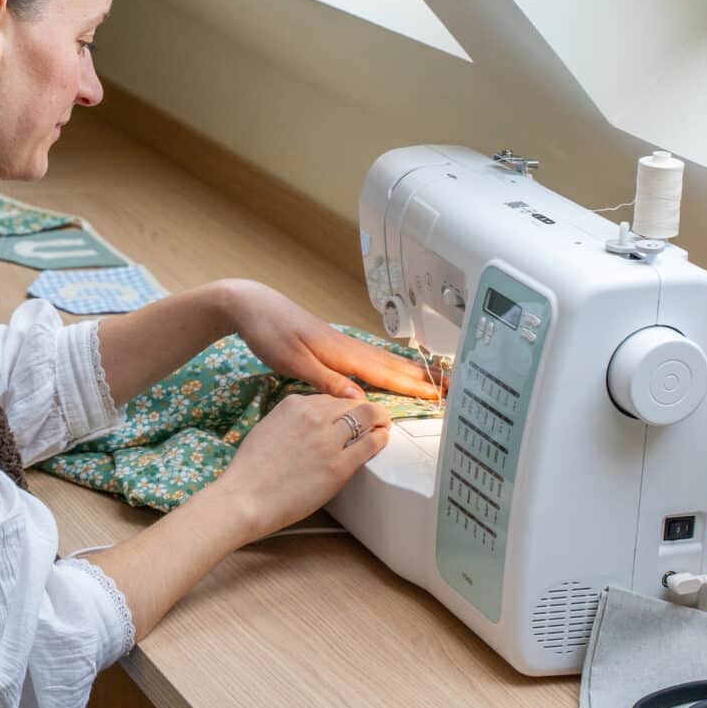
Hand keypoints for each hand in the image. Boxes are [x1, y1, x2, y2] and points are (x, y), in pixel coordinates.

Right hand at [208, 394, 391, 537]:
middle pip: (351, 403)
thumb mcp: (267, 428)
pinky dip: (381, 438)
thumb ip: (291, 420)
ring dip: (379, 419)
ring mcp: (327, 440)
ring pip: (367, 417)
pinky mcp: (339, 465)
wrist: (245, 497)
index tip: (349, 412)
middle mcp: (313, 416)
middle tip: (374, 417)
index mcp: (293, 404)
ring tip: (383, 425)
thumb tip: (310, 423)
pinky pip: (371, 443)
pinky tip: (382, 439)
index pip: (329, 397)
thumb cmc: (250, 471)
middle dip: (365, 409)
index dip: (343, 406)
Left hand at [220, 280, 444, 400]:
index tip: (441, 396)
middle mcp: (348, 347)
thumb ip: (327, 381)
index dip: (415, 387)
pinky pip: (371, 360)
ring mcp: (342, 345)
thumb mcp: (293, 361)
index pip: (386, 374)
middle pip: (394, 366)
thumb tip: (360, 402)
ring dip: (412, 372)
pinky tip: (394, 372)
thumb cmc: (269, 332)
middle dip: (424, 378)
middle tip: (456, 389)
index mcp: (342, 353)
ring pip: (385, 362)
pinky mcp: (333, 346)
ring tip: (436, 382)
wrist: (251, 305)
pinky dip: (391, 367)